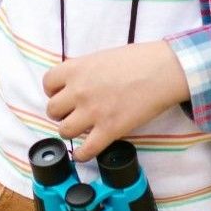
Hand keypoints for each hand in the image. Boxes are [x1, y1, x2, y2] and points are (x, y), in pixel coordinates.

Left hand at [42, 40, 191, 161]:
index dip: (54, 91)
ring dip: (71, 131)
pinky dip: (82, 154)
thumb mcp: (102, 57)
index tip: (63, 94)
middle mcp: (79, 91)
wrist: (162, 71)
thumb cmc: (138, 59)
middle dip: (62, 113)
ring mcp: (92, 112)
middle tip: (75, 112)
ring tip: (82, 129)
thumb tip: (78, 84)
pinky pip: (85, 150)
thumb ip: (85, 71)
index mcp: (76, 69)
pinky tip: (86, 152)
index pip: (48, 84)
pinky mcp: (108, 130)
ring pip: (64, 131)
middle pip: (53, 110)